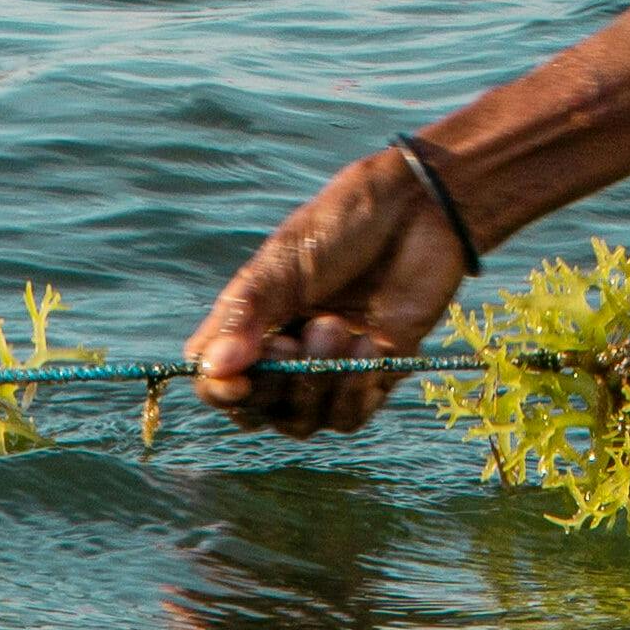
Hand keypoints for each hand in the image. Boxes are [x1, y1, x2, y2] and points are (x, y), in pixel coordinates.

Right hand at [188, 150, 476, 434]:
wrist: (417, 208)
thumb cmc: (342, 224)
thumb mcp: (282, 262)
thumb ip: (245, 315)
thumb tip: (212, 367)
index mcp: (253, 323)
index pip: (218, 381)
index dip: (222, 392)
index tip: (240, 381)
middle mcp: (286, 352)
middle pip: (259, 410)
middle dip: (274, 385)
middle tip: (294, 341)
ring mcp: (329, 367)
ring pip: (304, 421)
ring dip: (316, 383)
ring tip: (336, 326)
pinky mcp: (373, 373)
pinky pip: (350, 415)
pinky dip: (354, 388)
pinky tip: (369, 342)